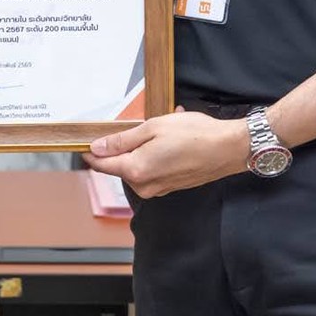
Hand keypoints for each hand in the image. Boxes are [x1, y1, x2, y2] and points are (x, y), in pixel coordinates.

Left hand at [82, 111, 248, 196]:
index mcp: (136, 170)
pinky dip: (155, 156)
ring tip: (162, 131)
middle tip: (140, 126)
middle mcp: (144, 185)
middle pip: (119, 167)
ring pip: (136, 168)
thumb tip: (97, 147)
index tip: (86, 141)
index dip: (91, 152)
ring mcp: (158, 189)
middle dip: (124, 147)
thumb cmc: (194, 135)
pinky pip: (153, 171)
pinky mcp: (170, 187)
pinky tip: (171, 142)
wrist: (228, 149)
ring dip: (142, 150)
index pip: (102, 164)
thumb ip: (122, 140)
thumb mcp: (153, 128)